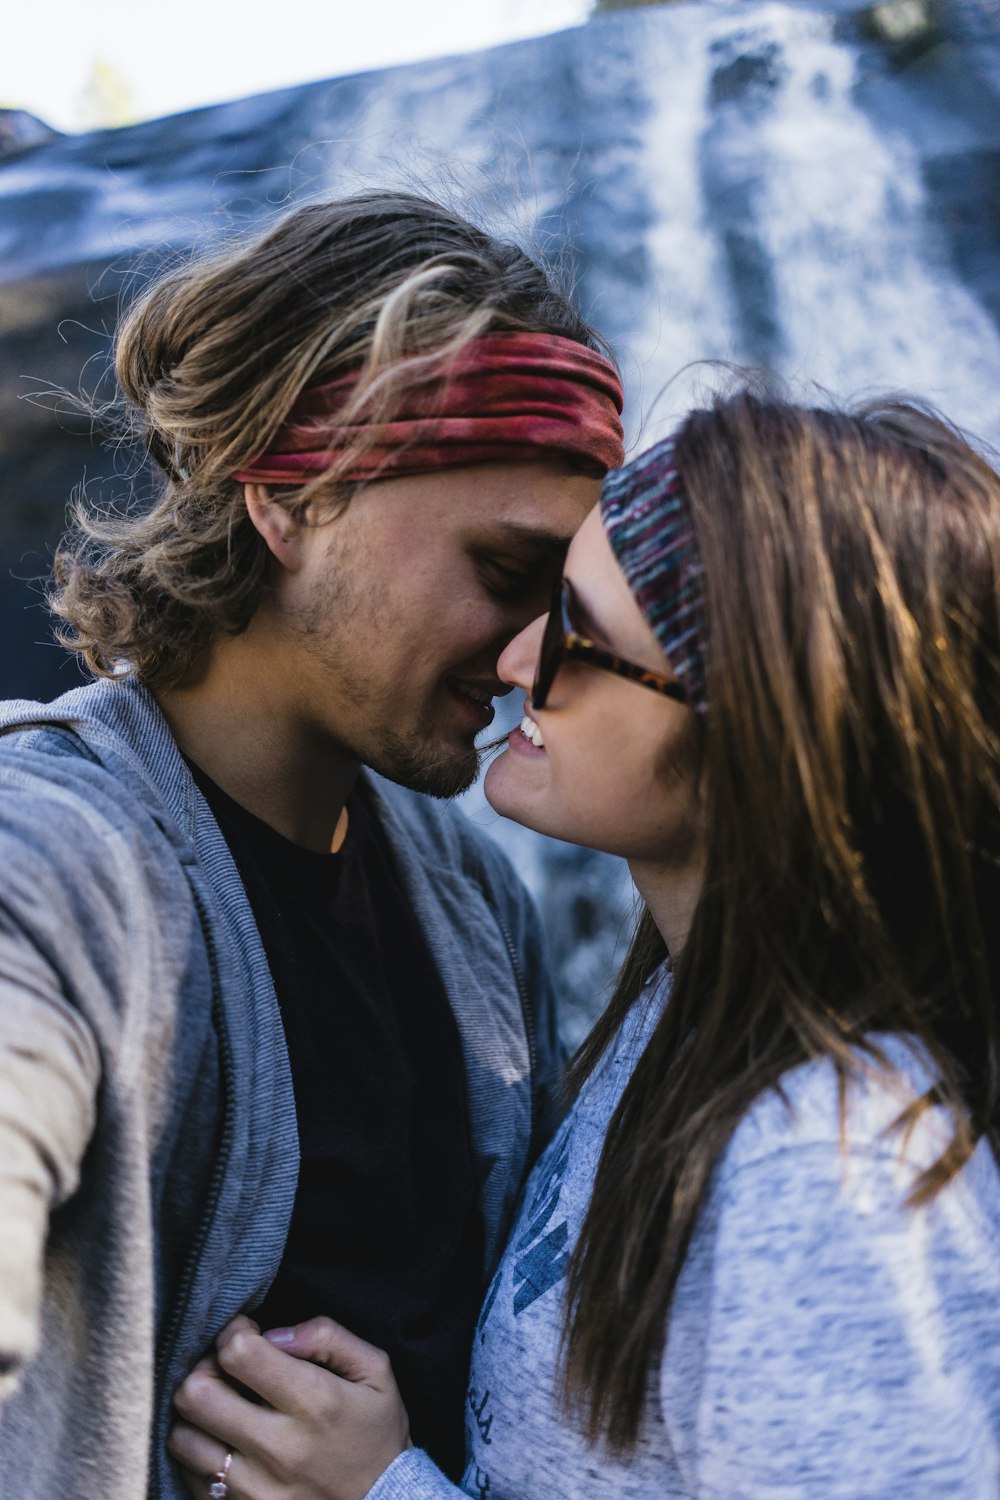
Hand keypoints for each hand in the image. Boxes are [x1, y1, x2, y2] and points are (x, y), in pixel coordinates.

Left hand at [169, 1314, 410, 1499]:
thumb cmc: (377, 1432)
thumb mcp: (375, 1371)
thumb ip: (329, 1337)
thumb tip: (274, 1333)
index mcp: (314, 1403)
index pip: (239, 1354)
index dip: (234, 1332)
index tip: (246, 1334)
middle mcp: (280, 1448)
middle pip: (196, 1394)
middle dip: (203, 1368)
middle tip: (224, 1367)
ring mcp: (256, 1490)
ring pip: (182, 1438)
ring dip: (194, 1414)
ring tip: (220, 1405)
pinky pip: (191, 1478)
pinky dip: (199, 1453)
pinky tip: (224, 1441)